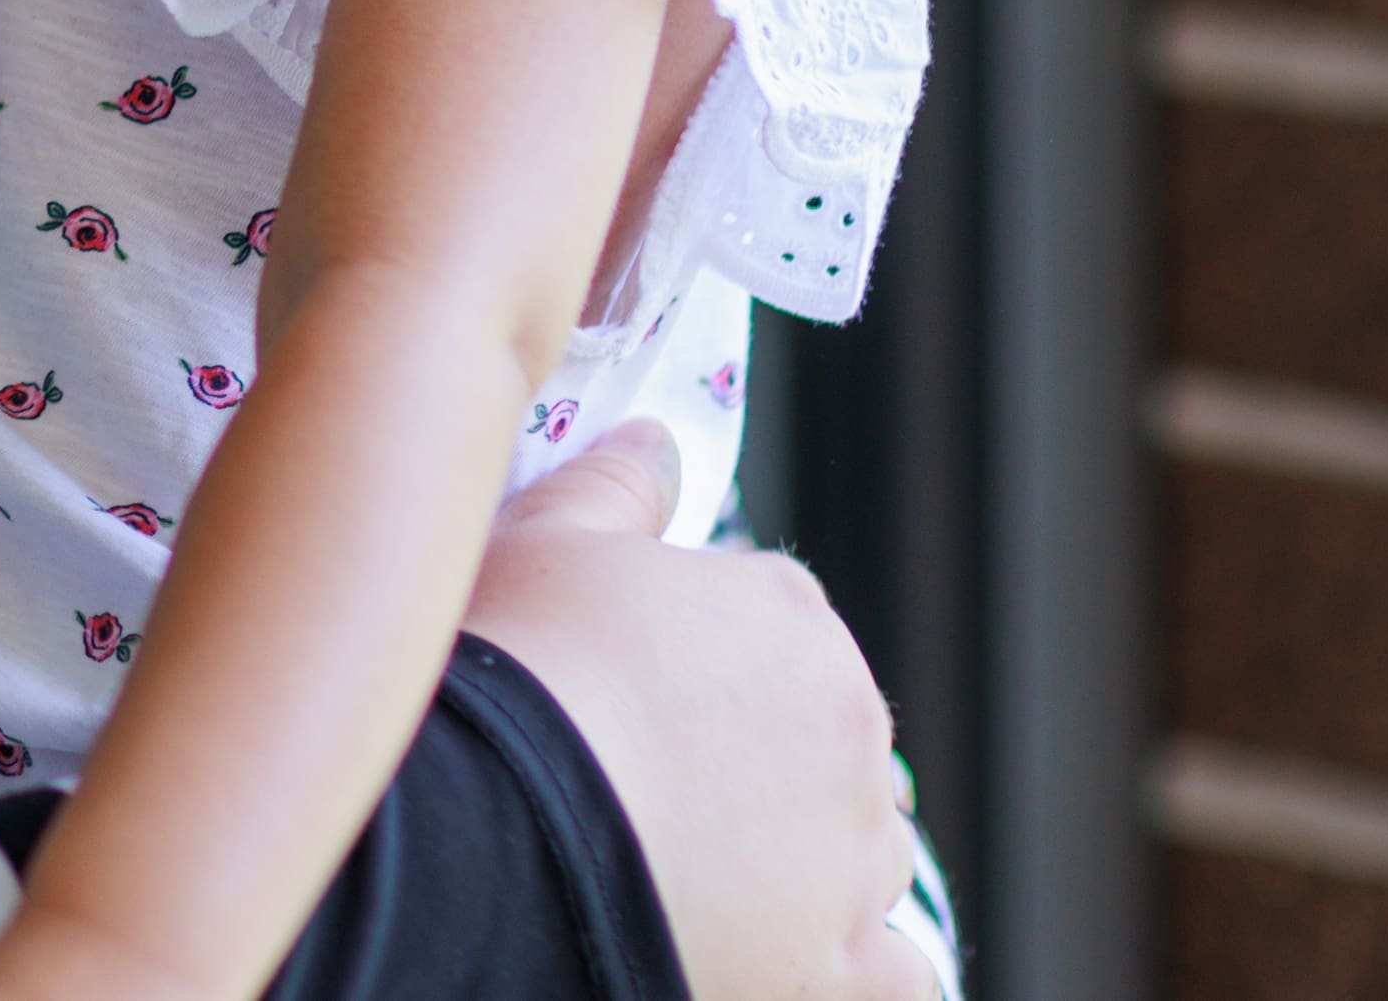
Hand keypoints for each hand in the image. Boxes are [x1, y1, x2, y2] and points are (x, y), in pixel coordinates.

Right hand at [466, 424, 939, 1000]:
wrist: (489, 832)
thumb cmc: (511, 669)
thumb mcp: (541, 540)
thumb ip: (613, 486)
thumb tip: (655, 440)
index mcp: (787, 614)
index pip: (771, 621)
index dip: (694, 652)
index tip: (626, 680)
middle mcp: (849, 730)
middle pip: (823, 737)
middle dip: (755, 755)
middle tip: (642, 775)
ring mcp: (851, 857)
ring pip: (865, 851)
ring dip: (806, 857)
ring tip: (690, 863)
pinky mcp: (836, 968)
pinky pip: (898, 975)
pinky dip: (864, 963)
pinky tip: (802, 951)